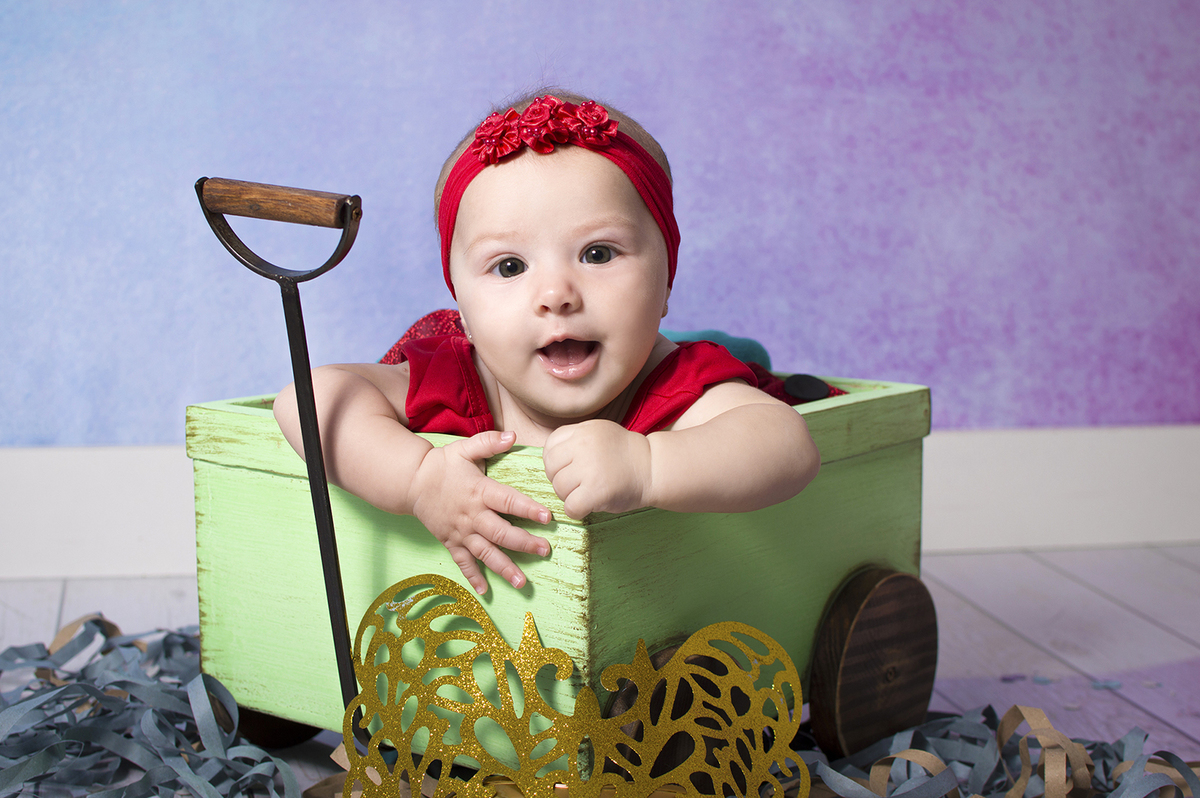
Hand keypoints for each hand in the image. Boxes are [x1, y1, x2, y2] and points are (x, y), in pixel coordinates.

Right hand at [409, 430, 551, 593]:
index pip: (508, 502)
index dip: (528, 509)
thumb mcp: (465, 449)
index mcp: (479, 492)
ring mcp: (461, 532)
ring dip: (504, 568)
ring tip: (522, 582)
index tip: (547, 517)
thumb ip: (489, 442)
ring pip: (486, 553)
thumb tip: (513, 435)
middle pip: (501, 532)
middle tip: (545, 551)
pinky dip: (473, 577)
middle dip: (524, 543)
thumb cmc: (442, 464)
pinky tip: (485, 591)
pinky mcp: (451, 542)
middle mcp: (472, 515)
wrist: (411, 482)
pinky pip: (463, 562)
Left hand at [542, 419, 652, 519]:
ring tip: (588, 493)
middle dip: (561, 480)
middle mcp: (584, 446)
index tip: (571, 469)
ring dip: (570, 496)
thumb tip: (547, 458)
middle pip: (551, 468)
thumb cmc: (624, 456)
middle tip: (579, 484)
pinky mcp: (597, 491)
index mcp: (583, 430)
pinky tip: (590, 506)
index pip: (550, 447)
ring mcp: (590, 468)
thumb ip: (575, 440)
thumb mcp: (598, 433)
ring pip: (559, 488)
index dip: (556, 462)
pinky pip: (571, 506)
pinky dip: (577, 511)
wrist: (653, 468)